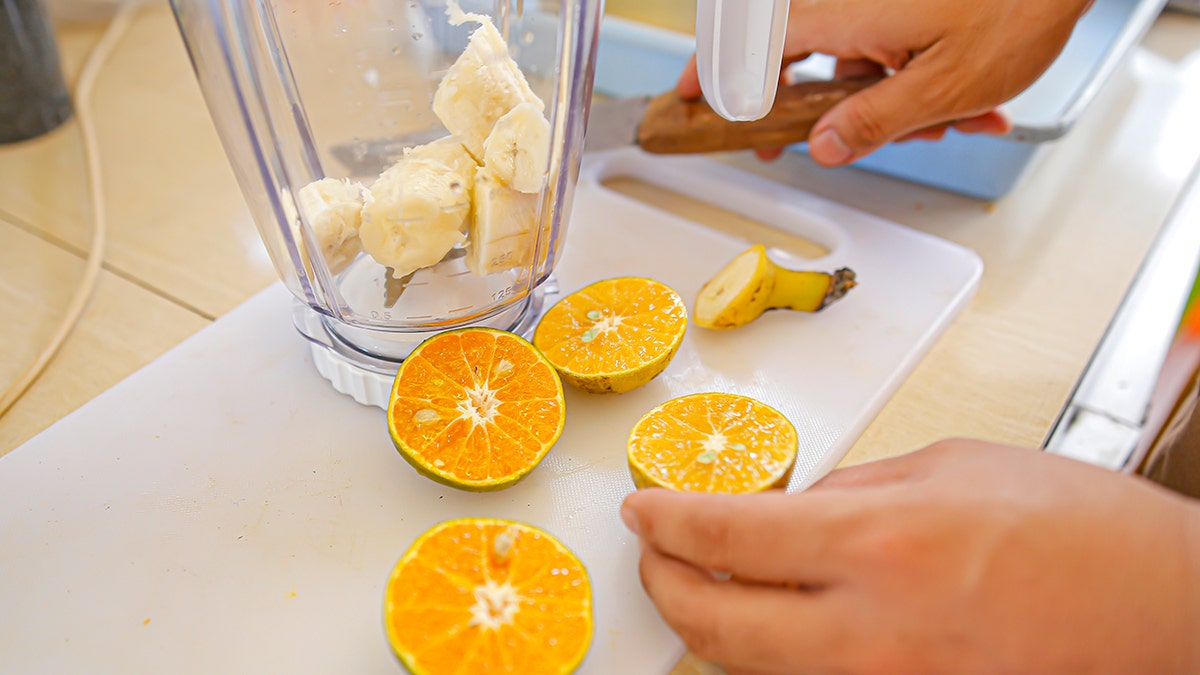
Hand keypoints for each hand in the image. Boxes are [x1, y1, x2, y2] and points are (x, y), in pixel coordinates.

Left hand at [621, 439, 1199, 673]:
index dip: (666, 521)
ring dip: (712, 629)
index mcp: (879, 542)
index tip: (644, 510)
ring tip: (704, 590)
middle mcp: (870, 630)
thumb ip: (856, 486)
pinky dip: (777, 660)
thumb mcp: (953, 466)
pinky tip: (775, 631)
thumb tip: (791, 503)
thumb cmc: (1082, 534)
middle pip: (714, 623)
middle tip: (654, 557)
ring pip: (753, 670)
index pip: (725, 535)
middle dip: (663, 588)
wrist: (1164, 614)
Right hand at [678, 0, 1094, 165]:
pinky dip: (916, 81)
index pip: (756, 47)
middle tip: (801, 143)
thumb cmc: (1016, 9)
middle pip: (796, 58)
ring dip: (888, 101)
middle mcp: (855, 4)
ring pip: (854, 62)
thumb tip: (823, 145)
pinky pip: (888, 50)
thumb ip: (874, 121)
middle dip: (812, 108)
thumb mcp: (943, 87)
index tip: (689, 98)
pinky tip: (967, 105)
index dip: (714, 75)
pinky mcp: (905, 8)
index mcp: (849, 17)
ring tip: (949, 122)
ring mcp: (880, 6)